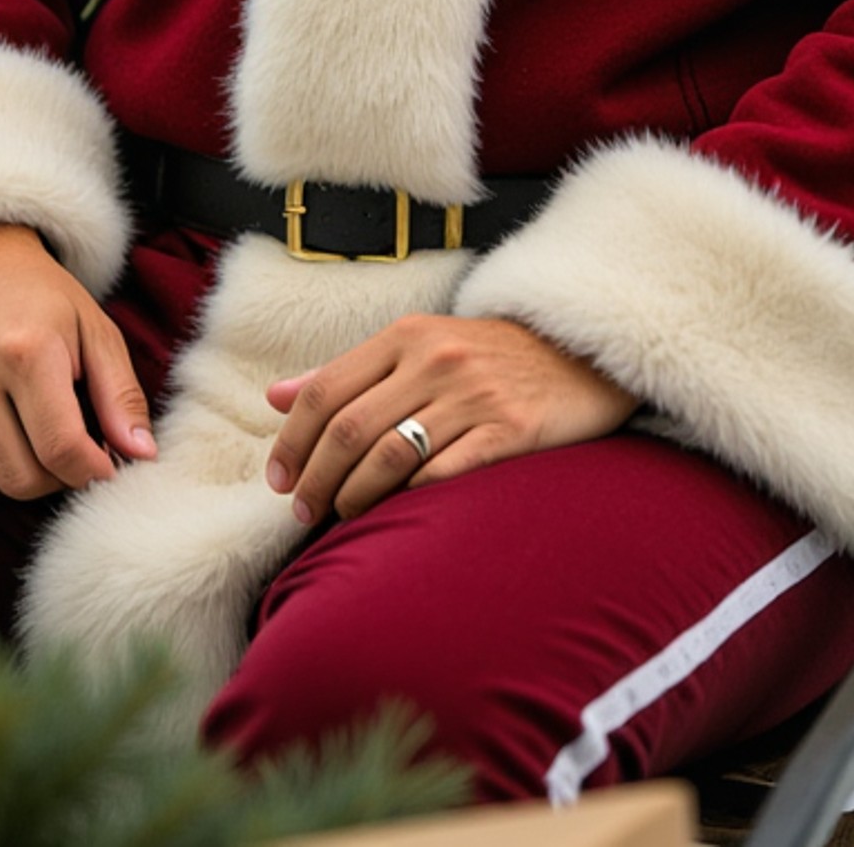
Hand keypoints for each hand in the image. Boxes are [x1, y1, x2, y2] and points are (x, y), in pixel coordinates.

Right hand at [0, 223, 156, 500]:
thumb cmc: (43, 298)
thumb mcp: (95, 329)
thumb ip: (121, 394)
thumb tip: (142, 456)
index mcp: (29, 351)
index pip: (61, 448)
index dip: (90, 472)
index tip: (103, 466)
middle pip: (19, 476)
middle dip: (54, 480)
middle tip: (68, 454)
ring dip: (10, 480)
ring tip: (30, 445)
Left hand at [263, 314, 635, 525]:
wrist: (578, 354)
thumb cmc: (484, 357)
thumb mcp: (415, 346)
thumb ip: (346, 372)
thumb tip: (275, 397)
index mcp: (406, 336)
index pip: (325, 391)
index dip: (292, 441)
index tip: (278, 480)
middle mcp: (436, 360)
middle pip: (349, 429)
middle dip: (315, 479)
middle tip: (303, 512)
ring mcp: (474, 395)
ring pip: (389, 456)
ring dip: (354, 497)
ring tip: (344, 516)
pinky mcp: (510, 430)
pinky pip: (444, 473)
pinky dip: (410, 498)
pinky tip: (398, 512)